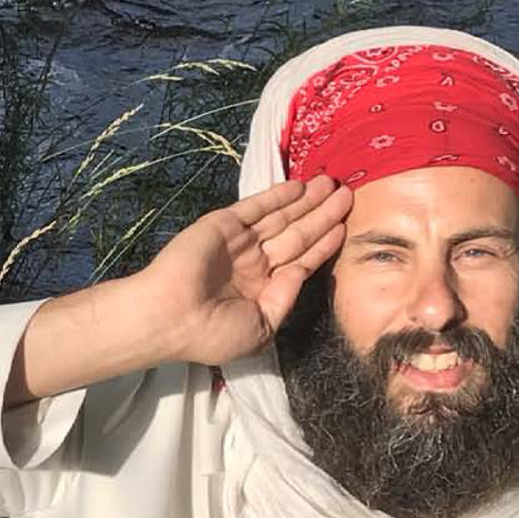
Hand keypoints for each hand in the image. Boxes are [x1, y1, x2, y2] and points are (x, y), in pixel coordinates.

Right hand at [138, 176, 352, 365]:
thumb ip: (285, 299)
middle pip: (297, 235)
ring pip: (282, 218)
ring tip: (332, 183)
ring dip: (307, 201)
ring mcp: (239, 243)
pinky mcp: (223, 224)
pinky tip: (300, 186)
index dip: (324, 245)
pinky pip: (257, 207)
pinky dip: (277, 196)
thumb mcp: (261, 328)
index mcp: (263, 291)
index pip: (301, 262)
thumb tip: (301, 272)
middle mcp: (254, 264)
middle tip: (347, 193)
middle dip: (322, 215)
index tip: (345, 228)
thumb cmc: (213, 334)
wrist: (171, 318)